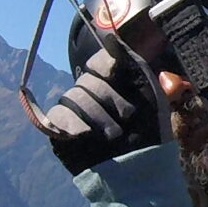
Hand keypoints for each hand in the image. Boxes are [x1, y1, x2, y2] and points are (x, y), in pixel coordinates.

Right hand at [39, 44, 163, 175]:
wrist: (140, 170)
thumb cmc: (151, 132)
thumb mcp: (149, 91)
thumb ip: (130, 61)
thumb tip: (109, 37)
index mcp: (114, 83)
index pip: (99, 61)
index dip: (107, 67)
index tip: (119, 76)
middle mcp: (92, 93)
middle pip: (86, 79)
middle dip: (109, 98)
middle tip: (127, 119)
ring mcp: (75, 111)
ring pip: (72, 96)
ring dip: (97, 116)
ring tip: (113, 135)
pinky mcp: (60, 130)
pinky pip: (57, 115)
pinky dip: (73, 123)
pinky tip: (87, 135)